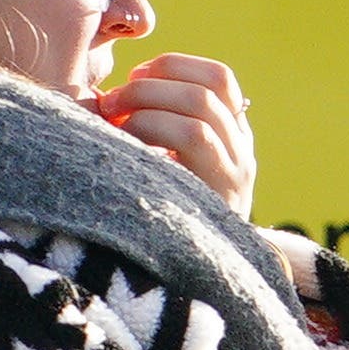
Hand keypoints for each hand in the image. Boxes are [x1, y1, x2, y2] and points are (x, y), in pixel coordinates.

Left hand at [105, 53, 255, 219]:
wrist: (204, 283)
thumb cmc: (169, 219)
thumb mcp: (175, 170)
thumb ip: (162, 132)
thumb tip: (106, 98)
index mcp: (235, 138)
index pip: (220, 79)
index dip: (175, 66)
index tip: (136, 76)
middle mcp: (242, 153)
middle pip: (206, 90)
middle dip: (150, 85)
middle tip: (113, 102)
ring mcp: (235, 174)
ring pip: (198, 111)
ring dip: (146, 106)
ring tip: (114, 121)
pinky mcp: (219, 193)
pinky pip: (192, 138)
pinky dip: (151, 130)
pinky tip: (125, 147)